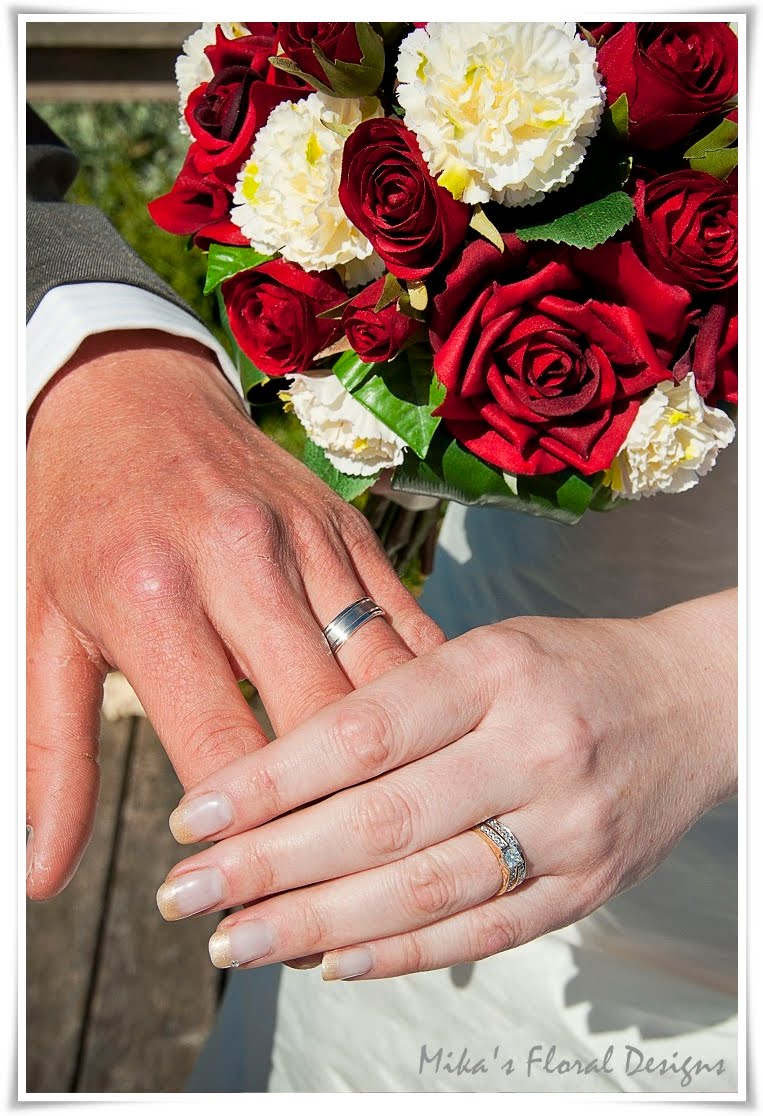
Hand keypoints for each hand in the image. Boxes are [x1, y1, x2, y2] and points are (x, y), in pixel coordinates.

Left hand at [26, 329, 441, 899]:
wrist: (129, 394)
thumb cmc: (77, 519)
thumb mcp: (42, 632)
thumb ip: (50, 755)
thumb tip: (41, 873)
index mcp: (153, 595)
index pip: (219, 749)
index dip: (242, 844)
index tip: (251, 902)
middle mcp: (242, 563)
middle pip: (319, 719)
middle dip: (333, 813)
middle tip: (338, 886)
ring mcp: (308, 541)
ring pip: (380, 676)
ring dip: (396, 760)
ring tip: (405, 830)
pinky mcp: (349, 528)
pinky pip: (405, 622)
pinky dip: (422, 690)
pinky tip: (437, 743)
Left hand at [156, 590, 735, 977]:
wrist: (695, 702)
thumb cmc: (569, 666)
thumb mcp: (486, 649)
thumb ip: (397, 699)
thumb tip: (282, 769)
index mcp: (496, 670)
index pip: (362, 732)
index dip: (270, 780)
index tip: (195, 817)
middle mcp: (535, 747)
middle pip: (380, 820)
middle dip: (270, 865)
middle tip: (186, 896)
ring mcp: (569, 826)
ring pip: (424, 889)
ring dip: (317, 925)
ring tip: (237, 941)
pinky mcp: (589, 886)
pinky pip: (483, 932)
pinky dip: (401, 954)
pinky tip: (330, 963)